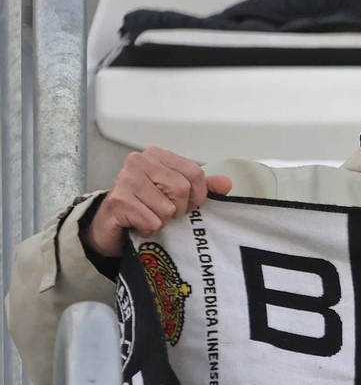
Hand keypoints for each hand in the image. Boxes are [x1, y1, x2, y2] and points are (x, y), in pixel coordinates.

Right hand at [87, 147, 231, 258]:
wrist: (110, 225)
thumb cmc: (145, 206)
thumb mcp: (176, 194)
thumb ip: (201, 186)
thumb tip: (226, 183)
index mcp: (157, 155)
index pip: (195, 173)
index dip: (197, 195)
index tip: (186, 204)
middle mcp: (139, 161)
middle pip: (182, 189)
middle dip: (179, 209)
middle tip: (165, 213)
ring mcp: (125, 179)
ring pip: (167, 208)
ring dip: (162, 221)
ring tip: (148, 216)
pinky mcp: (117, 201)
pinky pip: (152, 222)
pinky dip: (149, 229)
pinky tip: (138, 224)